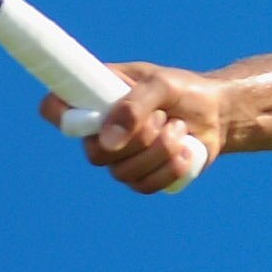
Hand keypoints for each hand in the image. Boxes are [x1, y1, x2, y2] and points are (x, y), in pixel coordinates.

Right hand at [38, 64, 224, 195]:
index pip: (54, 109)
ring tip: (178, 127)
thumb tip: (108, 141)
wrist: (216, 113)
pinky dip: (169, 169)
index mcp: (95, 97)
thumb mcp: (162, 85)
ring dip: (159, 150)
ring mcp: (119, 157)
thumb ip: (135, 105)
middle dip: (136, 138)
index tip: (91, 114)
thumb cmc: (183, 91)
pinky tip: (185, 150)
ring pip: (122, 172)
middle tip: (161, 116)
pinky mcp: (141, 177)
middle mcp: (100, 130)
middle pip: (93, 153)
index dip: (58, 113)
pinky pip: (144, 186)